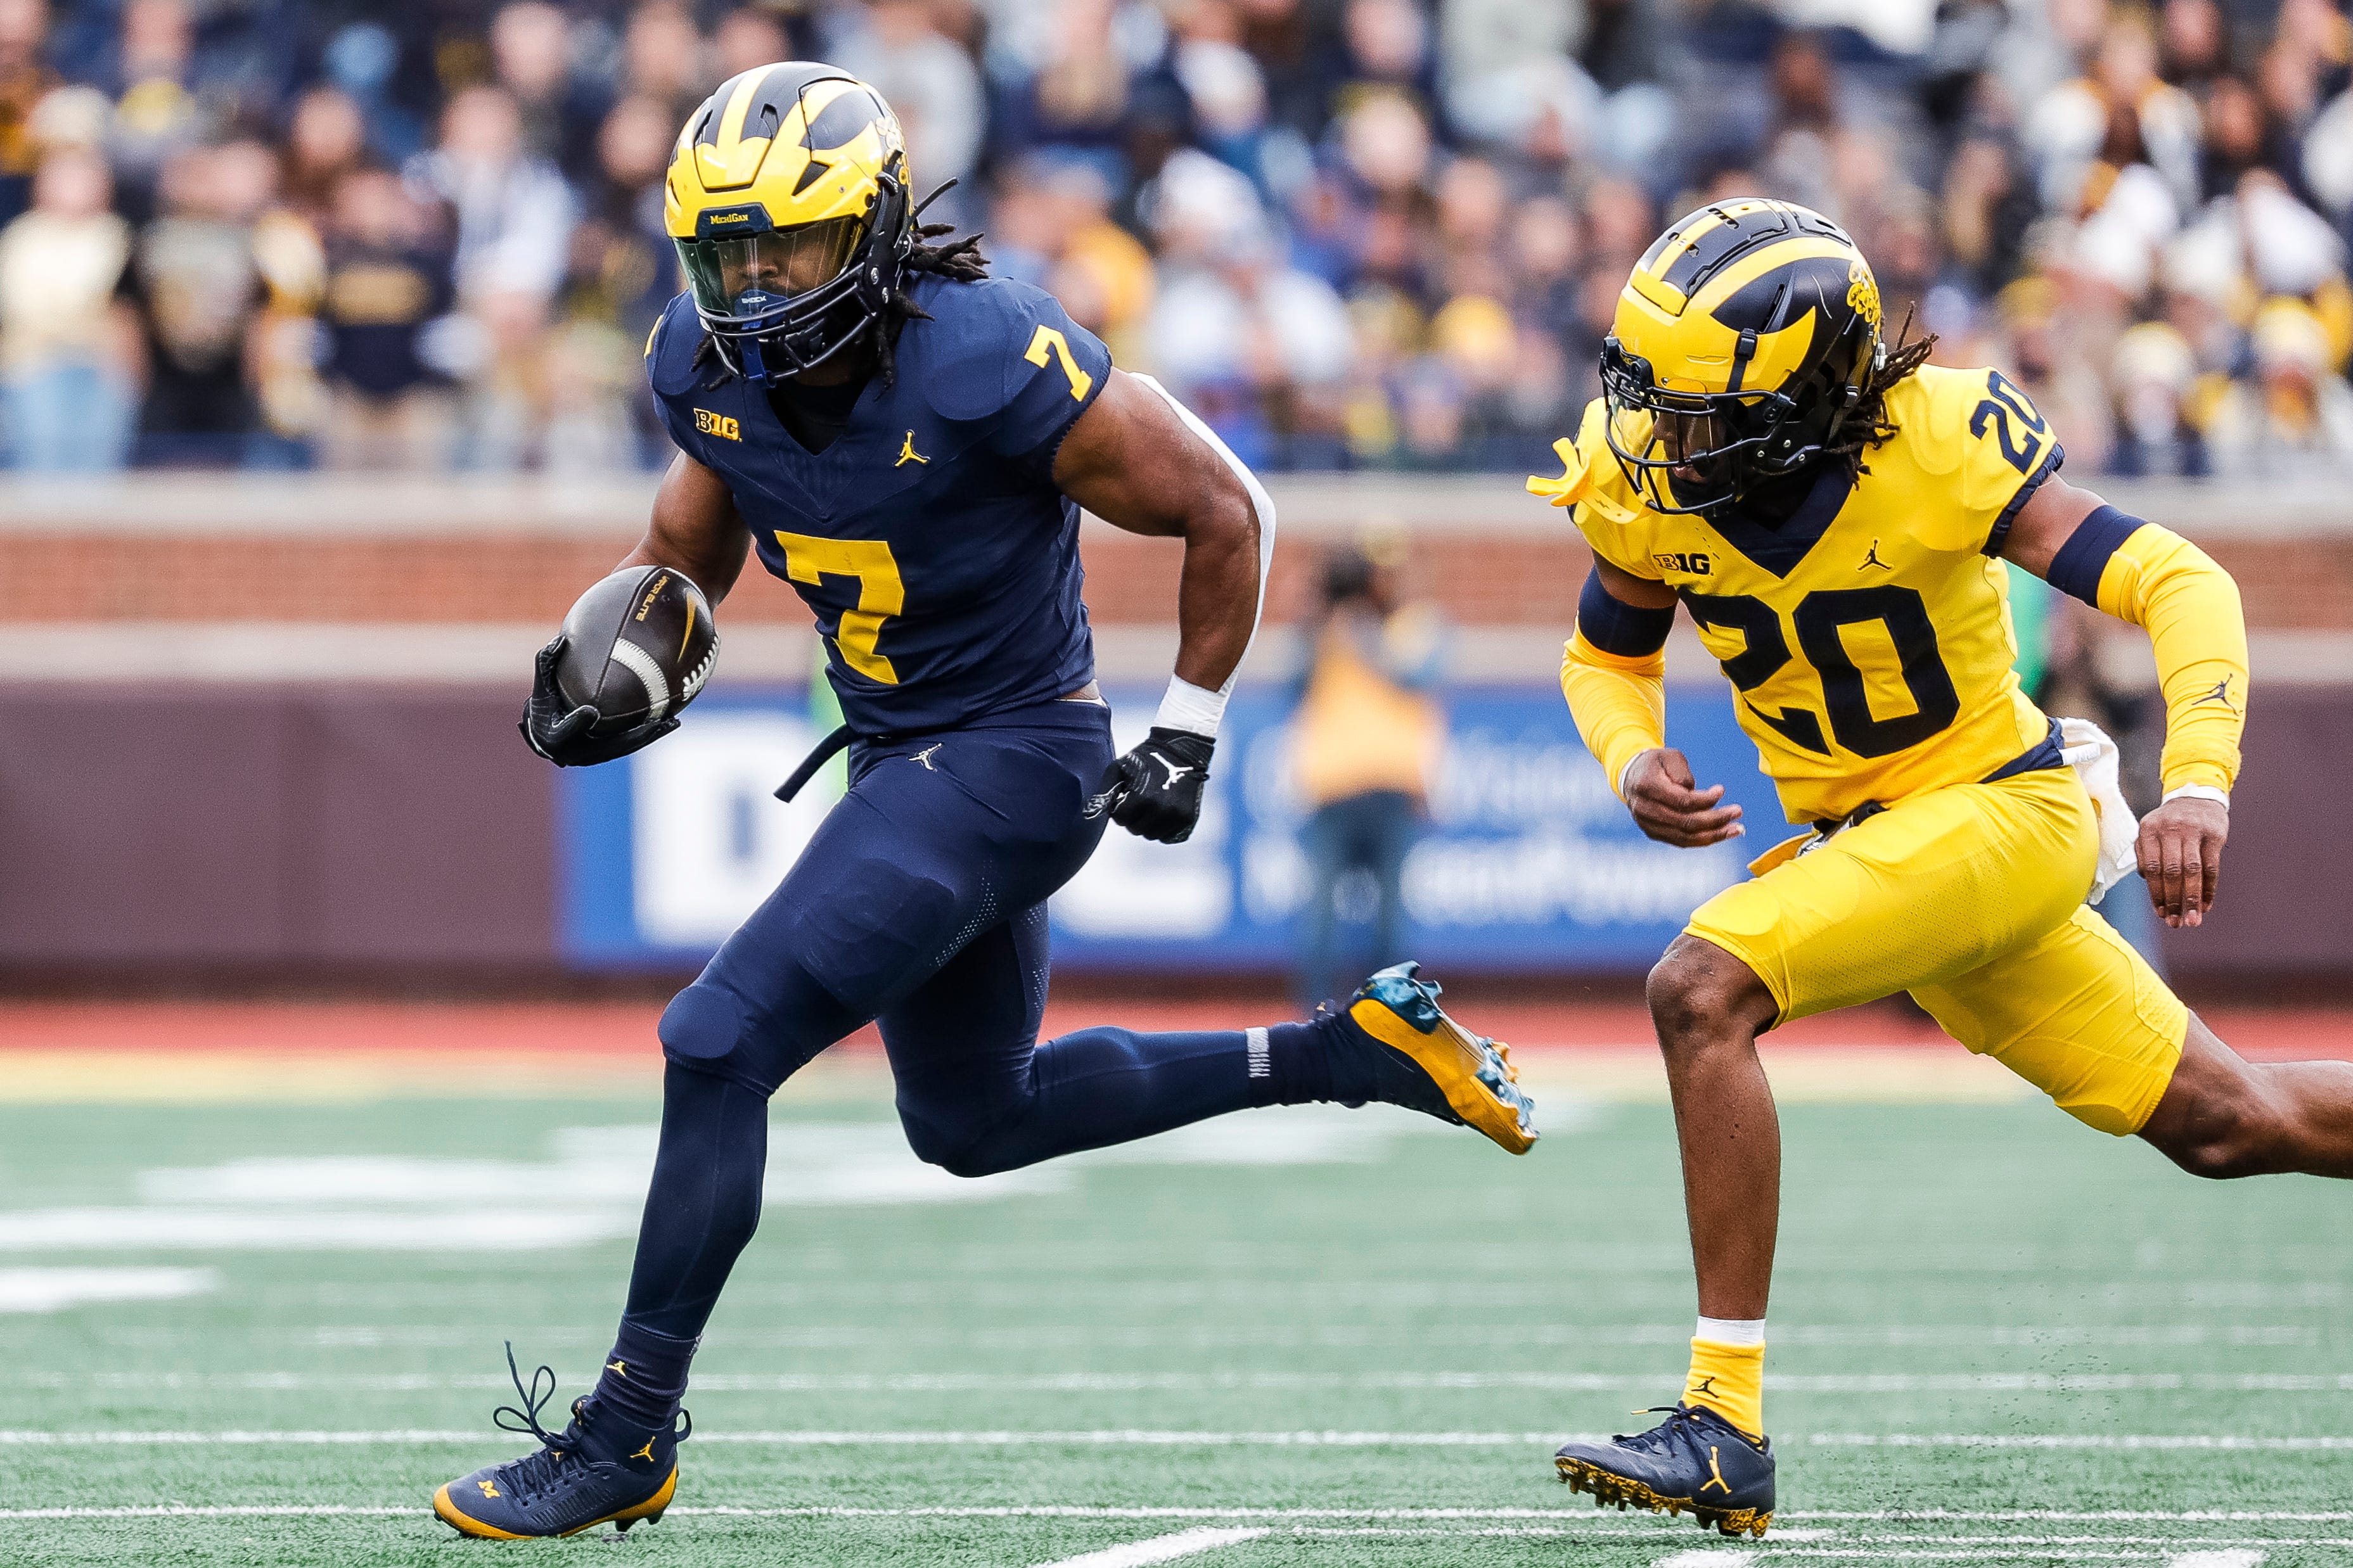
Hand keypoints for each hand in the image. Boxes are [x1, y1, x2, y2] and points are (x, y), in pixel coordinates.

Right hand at [519, 635, 677, 767]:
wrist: (543, 730)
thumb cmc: (543, 702)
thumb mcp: (542, 683)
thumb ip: (546, 663)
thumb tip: (560, 641)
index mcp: (553, 737)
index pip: (566, 732)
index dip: (577, 723)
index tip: (591, 711)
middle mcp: (574, 753)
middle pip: (608, 748)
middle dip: (633, 737)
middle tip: (654, 723)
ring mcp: (591, 757)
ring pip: (623, 749)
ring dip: (648, 737)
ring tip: (671, 723)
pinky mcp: (605, 754)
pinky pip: (629, 745)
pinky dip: (647, 734)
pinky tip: (669, 721)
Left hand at [1091, 727, 1213, 842]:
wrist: (1181, 750)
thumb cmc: (1147, 757)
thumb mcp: (1119, 767)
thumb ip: (1104, 790)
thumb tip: (1090, 811)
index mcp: (1143, 796)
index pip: (1120, 819)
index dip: (1118, 809)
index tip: (1124, 799)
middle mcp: (1162, 809)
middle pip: (1134, 829)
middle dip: (1132, 817)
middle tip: (1138, 800)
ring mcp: (1177, 816)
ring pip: (1151, 835)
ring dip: (1146, 824)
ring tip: (1150, 805)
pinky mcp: (1188, 819)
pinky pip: (1167, 836)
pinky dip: (1162, 828)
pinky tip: (1162, 811)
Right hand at [1622, 747, 1744, 847]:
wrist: (1632, 777)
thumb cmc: (1656, 764)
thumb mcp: (1670, 756)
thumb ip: (1683, 774)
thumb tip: (1698, 795)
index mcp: (1647, 787)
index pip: (1682, 801)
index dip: (1706, 800)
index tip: (1722, 790)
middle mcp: (1644, 810)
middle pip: (1686, 823)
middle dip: (1716, 820)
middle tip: (1738, 812)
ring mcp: (1647, 825)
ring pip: (1685, 837)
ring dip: (1714, 835)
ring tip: (1736, 829)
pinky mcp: (1652, 833)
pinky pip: (1681, 841)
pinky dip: (1702, 840)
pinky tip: (1720, 834)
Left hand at [2137, 796, 2227, 927]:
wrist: (2196, 796)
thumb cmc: (2168, 822)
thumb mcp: (2150, 831)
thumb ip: (2145, 855)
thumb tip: (2149, 886)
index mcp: (2149, 830)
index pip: (2150, 868)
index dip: (2155, 893)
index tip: (2160, 914)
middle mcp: (2170, 829)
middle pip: (2171, 872)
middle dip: (2173, 901)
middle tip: (2176, 924)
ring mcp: (2193, 831)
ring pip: (2192, 871)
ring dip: (2192, 899)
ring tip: (2192, 920)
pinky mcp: (2215, 835)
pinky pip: (2212, 867)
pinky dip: (2209, 889)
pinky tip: (2206, 904)